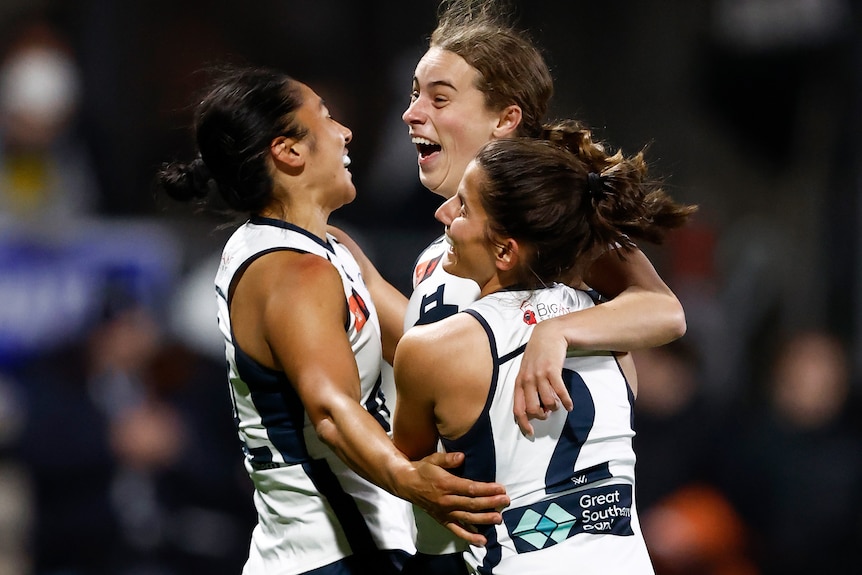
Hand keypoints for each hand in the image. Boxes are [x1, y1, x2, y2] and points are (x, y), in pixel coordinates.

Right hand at [405, 451, 508, 546]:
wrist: (406, 484)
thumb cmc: (422, 469)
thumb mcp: (433, 459)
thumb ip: (448, 458)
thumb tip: (462, 456)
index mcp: (446, 484)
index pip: (470, 488)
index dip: (487, 489)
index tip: (500, 488)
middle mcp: (446, 500)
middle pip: (472, 504)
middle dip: (491, 503)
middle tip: (506, 501)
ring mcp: (445, 512)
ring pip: (467, 517)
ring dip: (484, 519)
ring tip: (499, 519)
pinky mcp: (443, 520)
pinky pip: (457, 530)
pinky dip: (469, 536)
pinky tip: (482, 540)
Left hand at [513, 319, 572, 436]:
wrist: (548, 335)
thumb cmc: (537, 355)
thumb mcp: (526, 371)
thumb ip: (527, 388)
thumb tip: (533, 408)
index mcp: (519, 382)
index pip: (518, 408)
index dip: (524, 423)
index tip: (530, 432)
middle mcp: (527, 380)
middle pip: (532, 408)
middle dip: (542, 415)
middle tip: (548, 413)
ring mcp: (539, 375)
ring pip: (547, 402)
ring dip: (555, 408)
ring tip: (558, 405)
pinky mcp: (553, 371)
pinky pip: (560, 392)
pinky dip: (566, 402)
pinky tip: (569, 405)